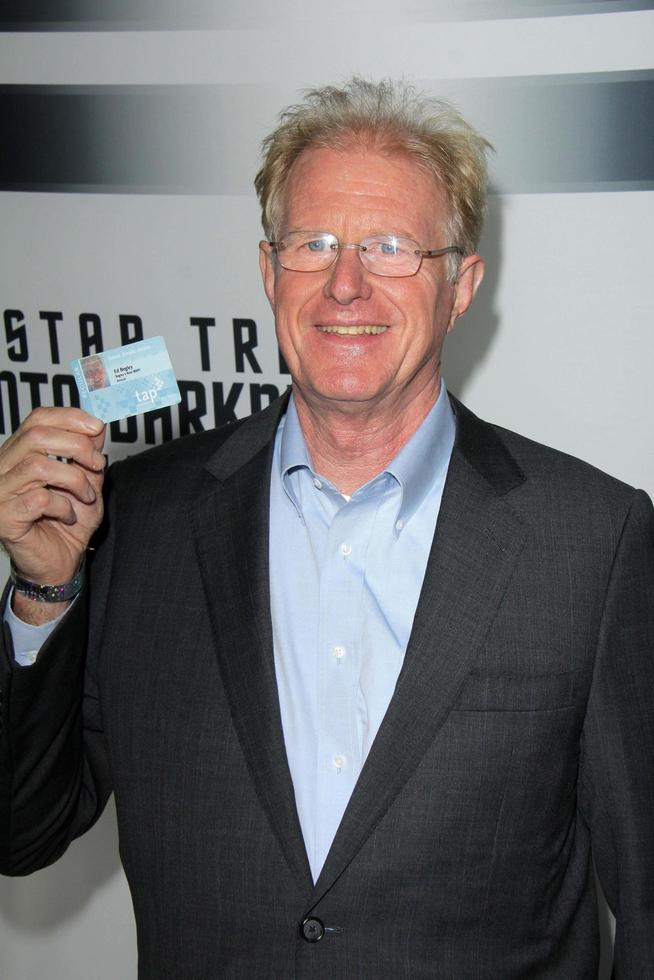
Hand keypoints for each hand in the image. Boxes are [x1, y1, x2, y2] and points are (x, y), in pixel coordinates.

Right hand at [0, 407, 106, 595]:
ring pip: (38, 465)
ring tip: (86, 496)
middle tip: (97, 464)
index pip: (37, 419)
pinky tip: (68, 516)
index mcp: (20, 454)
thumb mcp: (87, 484)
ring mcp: (0, 492)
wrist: (58, 565)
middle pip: (36, 436)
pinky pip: (38, 499)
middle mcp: (4, 468)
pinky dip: (63, 505)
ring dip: (74, 479)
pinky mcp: (5, 517)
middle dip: (77, 446)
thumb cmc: (67, 525)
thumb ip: (89, 457)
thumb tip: (96, 428)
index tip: (96, 427)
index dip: (68, 417)